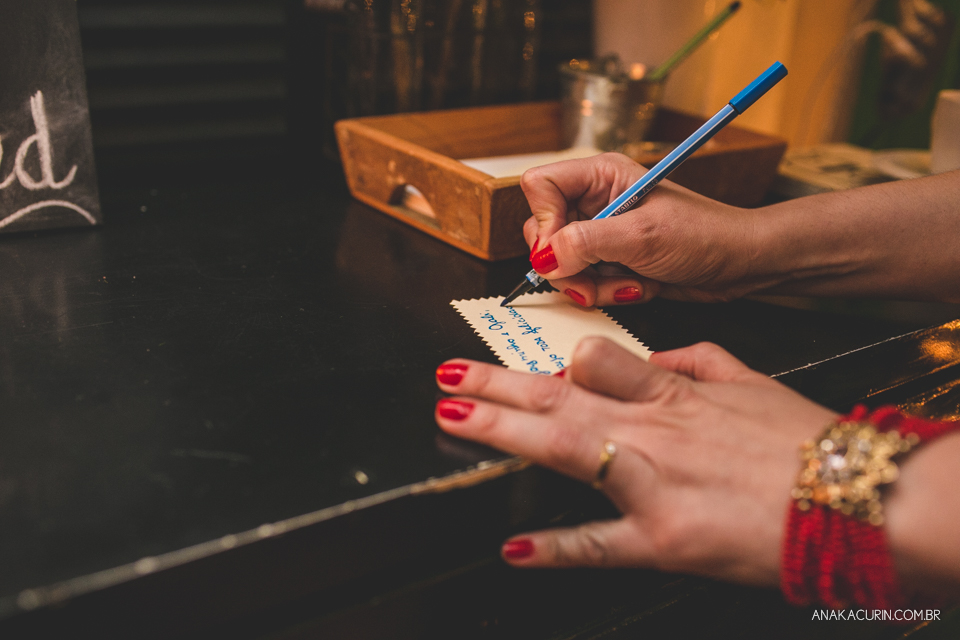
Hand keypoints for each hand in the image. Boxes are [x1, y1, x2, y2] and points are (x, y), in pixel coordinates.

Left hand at [435, 338, 836, 585]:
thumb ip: (692, 360)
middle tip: (448, 375)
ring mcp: (654, 482)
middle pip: (561, 396)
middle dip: (497, 385)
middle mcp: (654, 429)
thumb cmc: (805, 440)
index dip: (543, 358)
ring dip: (504, 432)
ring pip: (567, 448)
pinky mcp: (666, 540)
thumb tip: (647, 356)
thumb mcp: (750, 378)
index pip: (593, 361)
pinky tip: (515, 548)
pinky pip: (602, 543)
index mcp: (673, 392)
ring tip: (455, 419)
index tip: (505, 358)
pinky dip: (557, 548)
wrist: (860, 496)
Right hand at [520, 153, 761, 306]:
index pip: (539, 187)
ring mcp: (600, 233)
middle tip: (592, 278)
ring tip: (630, 282)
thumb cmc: (705, 236)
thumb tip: (543, 258)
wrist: (740, 264)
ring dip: (592, 284)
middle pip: (543, 232)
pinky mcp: (609, 260)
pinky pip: (584, 282)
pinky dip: (607, 292)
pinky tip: (638, 286)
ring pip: (561, 265)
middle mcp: (594, 201)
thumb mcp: (641, 237)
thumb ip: (585, 244)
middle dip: (567, 265)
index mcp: (600, 175)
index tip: (562, 250)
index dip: (544, 221)